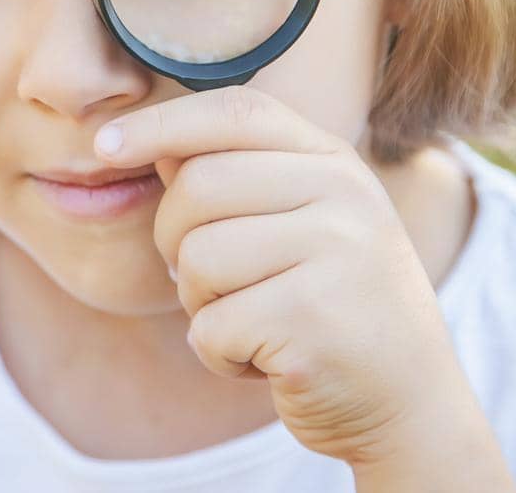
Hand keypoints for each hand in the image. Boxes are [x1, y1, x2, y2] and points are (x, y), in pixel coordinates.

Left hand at [93, 86, 444, 469]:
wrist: (410, 402)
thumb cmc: (335, 306)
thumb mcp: (305, 224)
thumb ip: (242, 178)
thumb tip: (154, 147)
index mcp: (335, 162)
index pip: (236, 112)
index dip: (162, 123)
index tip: (105, 146)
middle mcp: (343, 195)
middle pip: (198, 187)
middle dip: (175, 242)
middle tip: (210, 284)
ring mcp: (336, 254)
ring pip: (197, 258)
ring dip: (200, 304)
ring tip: (248, 322)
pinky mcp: (315, 321)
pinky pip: (211, 327)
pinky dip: (218, 355)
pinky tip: (263, 361)